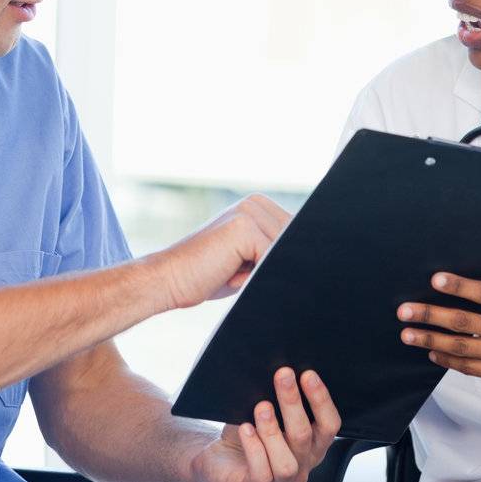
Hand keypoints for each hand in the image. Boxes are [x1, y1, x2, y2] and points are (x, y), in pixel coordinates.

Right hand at [150, 195, 290, 310]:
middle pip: (294, 242)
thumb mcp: (249, 260)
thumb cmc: (207, 274)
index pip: (295, 235)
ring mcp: (249, 212)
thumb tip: (310, 256)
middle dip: (272, 265)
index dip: (282, 260)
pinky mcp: (244, 227)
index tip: (254, 270)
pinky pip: (270, 258)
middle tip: (237, 271)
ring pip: (283, 251)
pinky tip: (229, 272)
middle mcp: (255, 203)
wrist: (170, 279)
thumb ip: (272, 252)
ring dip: (262, 271)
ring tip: (231, 270)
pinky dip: (255, 275)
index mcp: (259, 206)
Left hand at [188, 368, 341, 481]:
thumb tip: (280, 372)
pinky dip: (254, 448)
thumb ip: (276, 398)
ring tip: (262, 407)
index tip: (308, 374)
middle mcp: (302, 464)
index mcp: (312, 444)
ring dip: (273, 430)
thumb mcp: (267, 412)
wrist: (222, 460)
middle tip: (283, 375)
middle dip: (293, 402)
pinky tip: (245, 428)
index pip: (330, 425)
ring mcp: (282, 480)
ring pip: (286, 462)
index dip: (321, 400)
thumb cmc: (248, 434)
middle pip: (305, 435)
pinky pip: (261, 473)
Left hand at [397, 272, 480, 396]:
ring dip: (430, 340)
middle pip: (464, 322)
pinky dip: (446, 359)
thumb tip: (448, 286)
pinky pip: (468, 367)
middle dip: (431, 316)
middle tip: (404, 312)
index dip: (459, 286)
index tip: (434, 280)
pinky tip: (430, 353)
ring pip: (461, 347)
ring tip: (408, 335)